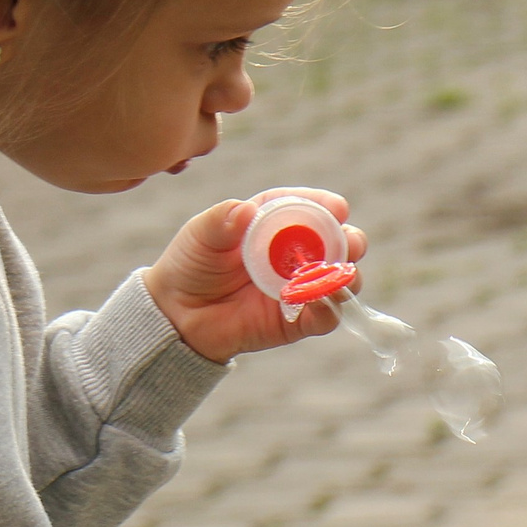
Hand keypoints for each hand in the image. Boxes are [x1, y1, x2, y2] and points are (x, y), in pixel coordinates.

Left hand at [143, 189, 367, 362]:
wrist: (176, 315)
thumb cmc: (190, 264)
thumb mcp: (200, 236)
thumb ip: (220, 222)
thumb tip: (244, 210)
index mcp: (274, 221)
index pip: (308, 207)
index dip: (325, 206)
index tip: (337, 208)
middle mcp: (294, 251)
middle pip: (336, 241)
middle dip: (349, 240)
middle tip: (351, 243)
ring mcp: (298, 286)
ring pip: (339, 279)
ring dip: (346, 274)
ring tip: (341, 274)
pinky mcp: (296, 320)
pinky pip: (325, 316)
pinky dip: (329, 308)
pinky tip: (321, 301)